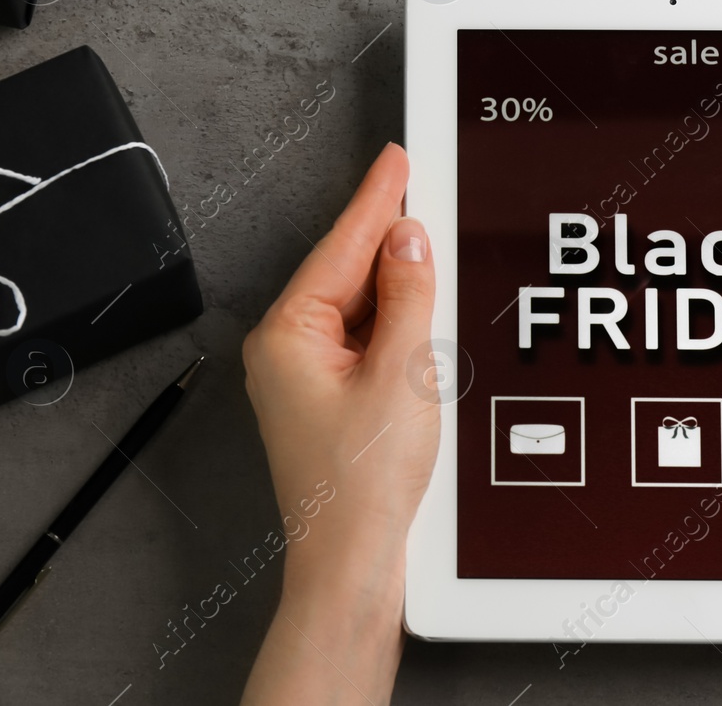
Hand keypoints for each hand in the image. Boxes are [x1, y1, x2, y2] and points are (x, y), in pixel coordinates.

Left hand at [241, 142, 435, 705]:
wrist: (352, 564)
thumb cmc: (361, 484)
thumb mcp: (402, 374)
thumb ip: (409, 296)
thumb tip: (409, 240)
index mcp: (289, 334)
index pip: (342, 247)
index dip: (376, 199)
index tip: (395, 157)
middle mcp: (287, 350)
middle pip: (347, 272)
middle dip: (389, 238)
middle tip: (423, 188)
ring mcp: (305, 377)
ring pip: (359, 306)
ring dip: (399, 284)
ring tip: (434, 252)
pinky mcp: (329, 400)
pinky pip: (364, 339)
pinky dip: (397, 322)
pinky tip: (424, 312)